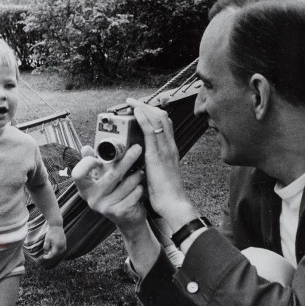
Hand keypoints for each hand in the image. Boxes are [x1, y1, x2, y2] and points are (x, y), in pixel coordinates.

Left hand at [42, 225, 65, 263]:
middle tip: (46, 252)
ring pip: (60, 252)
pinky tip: (54, 247)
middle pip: (57, 254)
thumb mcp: (46, 239)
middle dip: (51, 254)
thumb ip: (46, 246)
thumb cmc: (51, 232)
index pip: (53, 254)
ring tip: (50, 249)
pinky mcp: (65, 242)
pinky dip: (58, 250)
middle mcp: (62, 245)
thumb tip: (46, 252)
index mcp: (57, 245)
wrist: (57, 226)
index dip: (48, 257)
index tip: (44, 257)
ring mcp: (64, 244)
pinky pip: (62, 249)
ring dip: (55, 253)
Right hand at [71, 144, 146, 230]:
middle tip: (137, 149)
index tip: (99, 159)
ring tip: (140, 172)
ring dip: (136, 175)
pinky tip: (140, 187)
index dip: (87, 164)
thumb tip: (86, 148)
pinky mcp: (119, 212)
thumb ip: (93, 163)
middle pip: (111, 175)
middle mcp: (93, 199)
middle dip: (127, 160)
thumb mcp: (101, 179)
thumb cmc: (114, 193)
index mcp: (86, 188)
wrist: (127, 219)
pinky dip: (139, 189)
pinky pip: (133, 194)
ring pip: (126, 184)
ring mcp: (105, 207)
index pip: (78, 174)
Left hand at [126, 98, 198, 227]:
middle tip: (133, 102)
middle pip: (162, 117)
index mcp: (169, 150)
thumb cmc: (165, 193)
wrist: (173, 203)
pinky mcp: (158, 154)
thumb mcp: (157, 175)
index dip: (153, 113)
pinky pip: (151, 130)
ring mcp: (165, 148)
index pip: (164, 124)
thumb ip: (150, 165)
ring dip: (143, 108)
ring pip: (157, 119)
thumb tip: (138, 163)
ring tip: (131, 103)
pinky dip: (143, 117)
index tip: (141, 109)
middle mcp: (169, 146)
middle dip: (147, 106)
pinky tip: (135, 112)